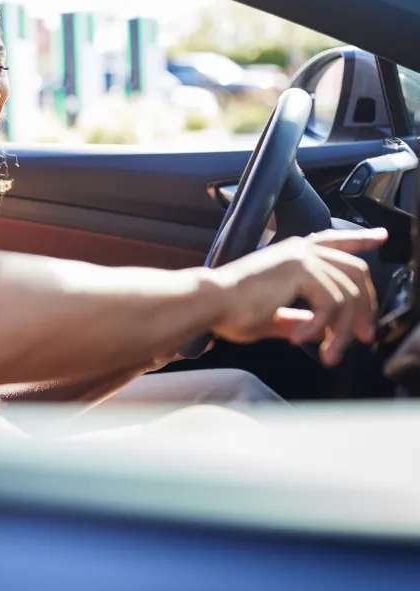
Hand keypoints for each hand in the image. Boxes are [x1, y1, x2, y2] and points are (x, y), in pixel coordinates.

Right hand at [209, 228, 387, 366]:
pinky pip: (332, 304)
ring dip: (343, 331)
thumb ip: (295, 318)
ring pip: (348, 295)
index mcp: (292, 255)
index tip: (381, 237)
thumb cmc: (228, 308)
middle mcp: (300, 251)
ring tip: (330, 353)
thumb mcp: (271, 316)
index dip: (361, 239)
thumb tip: (313, 327)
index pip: (334, 240)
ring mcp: (301, 259)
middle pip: (355, 271)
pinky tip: (302, 340)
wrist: (209, 303)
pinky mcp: (299, 272)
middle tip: (364, 335)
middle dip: (366, 307)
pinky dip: (323, 328)